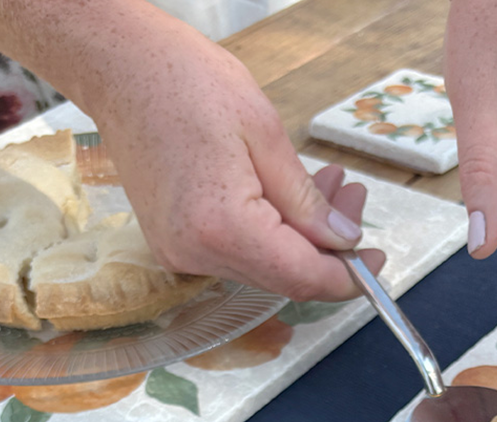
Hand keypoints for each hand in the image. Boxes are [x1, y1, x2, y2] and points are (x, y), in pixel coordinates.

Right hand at [88, 16, 383, 300]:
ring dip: (304, 236)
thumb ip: (307, 201)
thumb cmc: (185, 83)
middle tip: (356, 200)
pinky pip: (240, 255)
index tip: (377, 258)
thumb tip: (344, 242)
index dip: (348, 277)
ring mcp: (181, 254)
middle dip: (330, 248)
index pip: (302, 277)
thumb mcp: (265, 133)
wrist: (119, 69)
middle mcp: (197, 253)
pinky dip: (273, 233)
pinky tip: (289, 197)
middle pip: (286, 277)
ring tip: (330, 185)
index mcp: (222, 226)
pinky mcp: (175, 245)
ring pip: (266, 267)